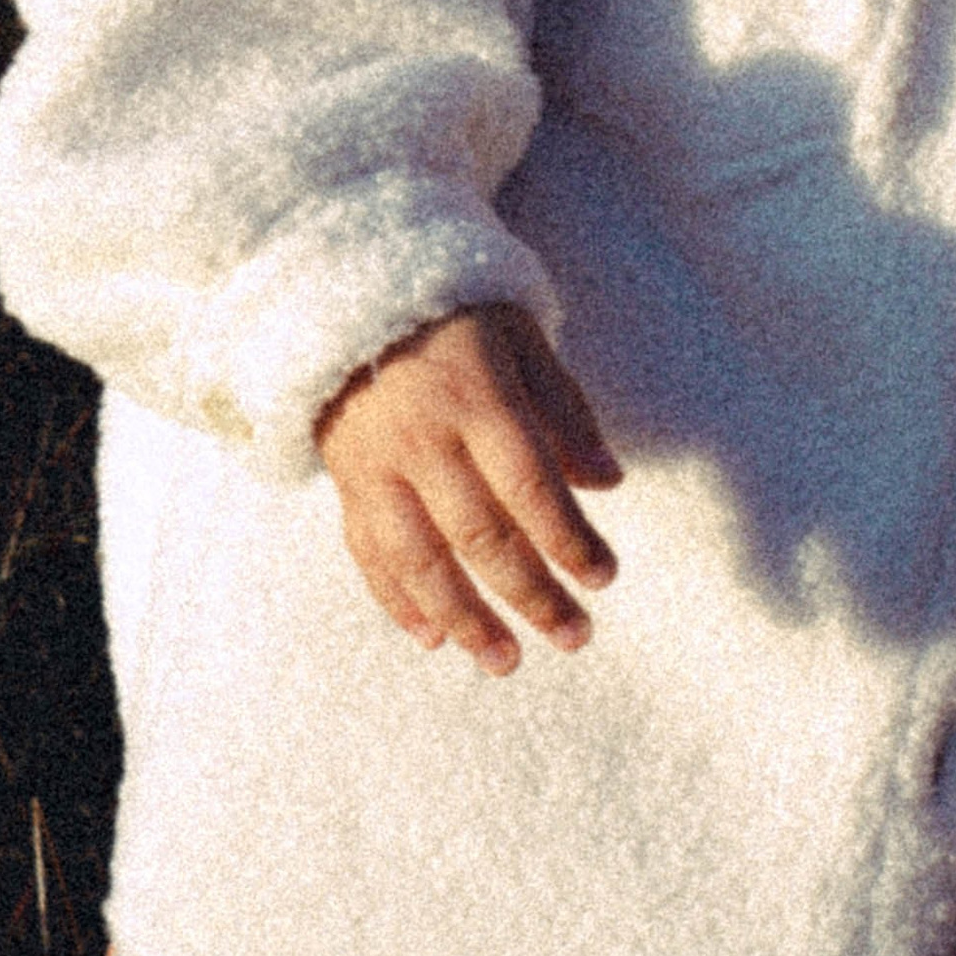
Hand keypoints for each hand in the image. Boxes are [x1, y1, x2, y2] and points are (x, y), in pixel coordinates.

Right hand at [315, 302, 622, 676]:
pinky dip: (398, 601)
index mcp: (477, 398)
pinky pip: (369, 554)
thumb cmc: (459, 317)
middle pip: (480, 535)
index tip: (605, 578)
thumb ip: (565, 410)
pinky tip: (432, 637)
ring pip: (420, 560)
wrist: (353, 295)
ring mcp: (377, 467)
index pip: (530, 486)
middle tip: (576, 637)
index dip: (569, 539)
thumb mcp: (522, 340)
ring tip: (507, 661)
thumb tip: (609, 483)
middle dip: (531, 594)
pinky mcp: (345, 483)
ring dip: (465, 620)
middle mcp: (424, 440)